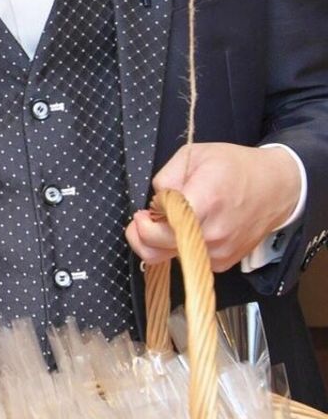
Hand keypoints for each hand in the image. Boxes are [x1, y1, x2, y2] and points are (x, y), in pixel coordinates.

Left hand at [126, 142, 302, 271]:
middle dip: (143, 234)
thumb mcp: (194, 155)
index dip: (144, 223)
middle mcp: (213, 234)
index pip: (160, 229)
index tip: (144, 212)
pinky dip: (181, 247)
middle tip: (146, 218)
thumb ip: (165, 178)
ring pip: (169, 257)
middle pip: (157, 250)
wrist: (276, 188)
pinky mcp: (223, 264)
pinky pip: (188, 260)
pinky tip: (192, 228)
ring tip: (174, 219)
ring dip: (162, 241)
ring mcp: (219, 253)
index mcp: (205, 202)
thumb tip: (154, 204)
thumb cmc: (234, 167)